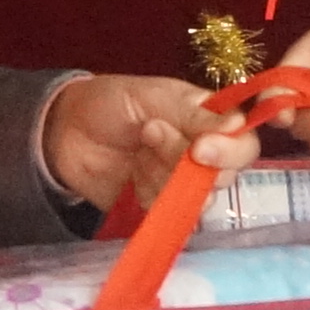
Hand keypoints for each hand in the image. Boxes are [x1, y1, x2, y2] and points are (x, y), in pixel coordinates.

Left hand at [47, 72, 246, 218]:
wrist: (65, 132)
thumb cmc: (112, 102)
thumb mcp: (153, 94)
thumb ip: (195, 114)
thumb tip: (239, 124)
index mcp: (210, 121)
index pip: (244, 144)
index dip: (230, 151)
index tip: (200, 149)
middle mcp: (204, 155)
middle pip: (225, 176)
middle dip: (186, 161)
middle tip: (149, 134)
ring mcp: (182, 184)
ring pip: (197, 198)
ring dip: (163, 177)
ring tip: (137, 151)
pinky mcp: (160, 207)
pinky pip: (170, 214)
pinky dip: (151, 197)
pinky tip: (132, 177)